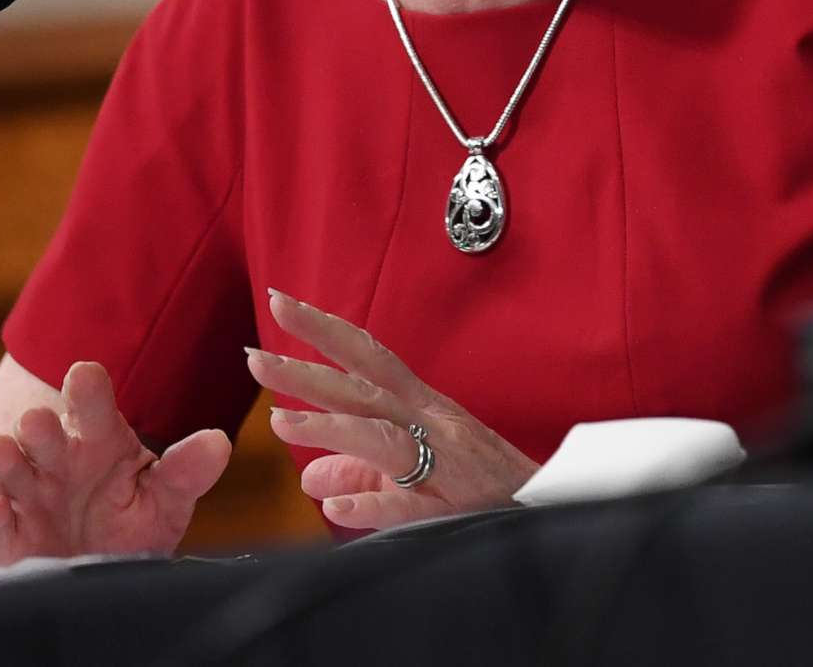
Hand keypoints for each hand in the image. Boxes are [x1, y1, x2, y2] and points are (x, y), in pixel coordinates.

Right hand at [0, 360, 232, 565]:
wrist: (84, 569)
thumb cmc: (126, 527)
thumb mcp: (163, 501)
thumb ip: (185, 474)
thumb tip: (218, 443)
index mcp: (98, 441)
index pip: (92, 407)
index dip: (87, 390)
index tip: (84, 374)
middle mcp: (58, 461)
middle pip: (44, 433)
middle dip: (40, 427)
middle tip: (39, 421)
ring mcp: (27, 496)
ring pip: (11, 468)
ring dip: (8, 460)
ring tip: (4, 451)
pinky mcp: (8, 539)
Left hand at [248, 290, 539, 532]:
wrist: (558, 502)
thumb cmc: (488, 484)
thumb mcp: (419, 473)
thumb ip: (363, 472)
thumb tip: (307, 476)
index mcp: (422, 406)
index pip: (366, 358)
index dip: (324, 331)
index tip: (281, 304)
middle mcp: (432, 420)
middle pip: (364, 385)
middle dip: (308, 365)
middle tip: (255, 351)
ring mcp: (446, 458)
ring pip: (381, 436)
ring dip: (331, 427)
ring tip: (281, 420)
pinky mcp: (460, 501)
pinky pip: (412, 503)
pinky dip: (375, 503)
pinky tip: (337, 508)